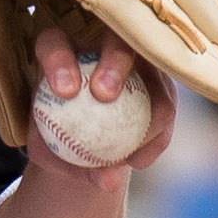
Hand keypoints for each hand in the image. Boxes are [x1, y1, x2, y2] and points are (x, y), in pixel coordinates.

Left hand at [27, 26, 176, 193]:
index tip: (65, 91)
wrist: (81, 142)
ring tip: (128, 155)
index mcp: (58, 51)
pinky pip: (166, 104)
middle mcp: (99, 44)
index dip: (59, 59)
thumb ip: (71, 164)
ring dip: (148, 112)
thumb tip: (109, 178)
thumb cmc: (56, 141)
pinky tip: (139, 161)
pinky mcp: (161, 79)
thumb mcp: (52, 156)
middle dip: (114, 62)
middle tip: (106, 97)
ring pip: (153, 73)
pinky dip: (156, 135)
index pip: (54, 43)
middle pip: (114, 38)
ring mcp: (137, 58)